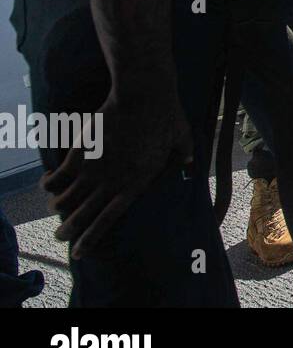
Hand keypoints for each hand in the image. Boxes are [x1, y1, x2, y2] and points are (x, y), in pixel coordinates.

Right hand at [44, 89, 192, 258]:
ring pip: (64, 200)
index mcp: (136, 183)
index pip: (108, 220)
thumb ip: (184, 158)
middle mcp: (111, 182)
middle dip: (68, 231)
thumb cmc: (166, 116)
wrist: (142, 95)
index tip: (79, 252)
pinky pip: (56, 177)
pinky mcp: (79, 153)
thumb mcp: (182, 141)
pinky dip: (48, 183)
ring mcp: (93, 168)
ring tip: (54, 207)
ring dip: (57, 206)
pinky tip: (47, 183)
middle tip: (60, 237)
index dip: (91, 238)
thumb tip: (190, 166)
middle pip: (81, 216)